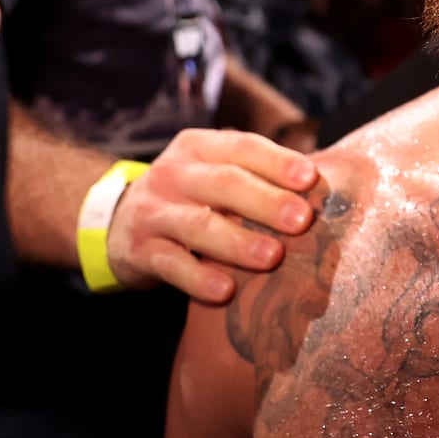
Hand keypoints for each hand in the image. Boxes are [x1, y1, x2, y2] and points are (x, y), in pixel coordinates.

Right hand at [106, 129, 318, 302]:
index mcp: (199, 147)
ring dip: (238, 242)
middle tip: (302, 221)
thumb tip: (324, 189)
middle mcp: (173, 173)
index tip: (311, 178)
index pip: (242, 147)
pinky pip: (171, 264)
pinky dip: (199, 278)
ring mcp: (153, 211)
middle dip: (266, 201)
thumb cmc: (191, 197)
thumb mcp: (213, 173)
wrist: (114, 222)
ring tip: (272, 257)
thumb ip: (257, 176)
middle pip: (224, 183)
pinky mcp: (138, 250)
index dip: (277, 161)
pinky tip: (226, 290)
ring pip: (198, 225)